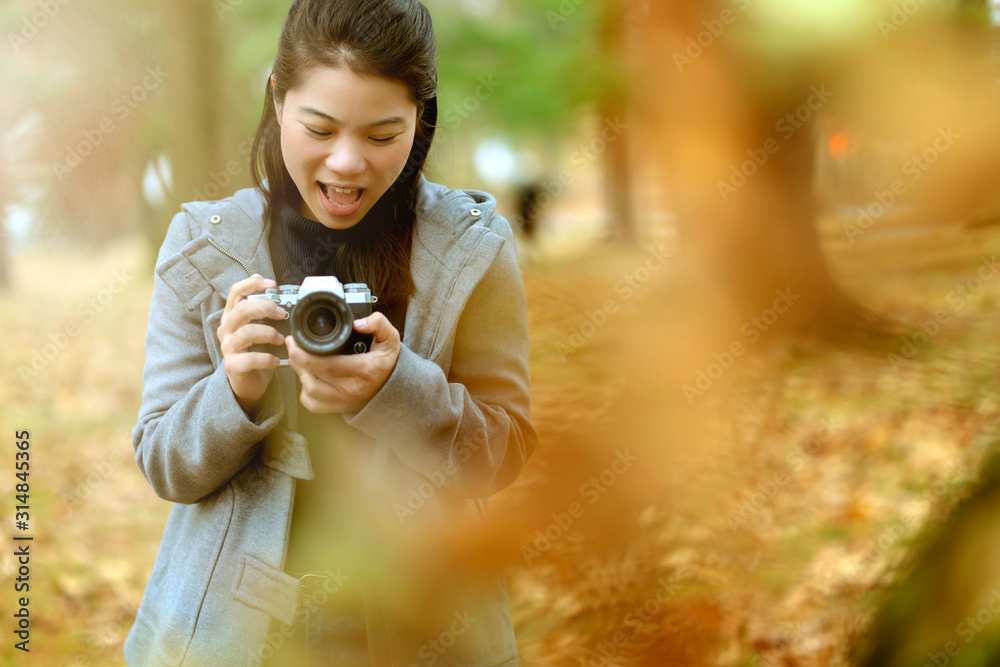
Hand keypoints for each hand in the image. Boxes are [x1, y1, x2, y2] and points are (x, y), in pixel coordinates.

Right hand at [217, 274, 287, 413]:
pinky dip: (267, 358)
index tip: (271, 284)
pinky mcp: (233, 365)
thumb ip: (266, 315)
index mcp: (232, 316)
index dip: (252, 284)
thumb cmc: (255, 352)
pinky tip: (276, 360)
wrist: (247, 382)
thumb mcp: (259, 329)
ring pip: (246, 333)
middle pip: (242, 309)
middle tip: (282, 314)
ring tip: (282, 339)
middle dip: (265, 308)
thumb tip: (285, 301)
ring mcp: (228, 347)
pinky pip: (250, 358)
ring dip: (268, 333)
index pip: (236, 292)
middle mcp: (226, 329)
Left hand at [286, 312, 400, 413]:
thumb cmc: (387, 364)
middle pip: (314, 378)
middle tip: (291, 345)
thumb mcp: (390, 340)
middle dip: (297, 360)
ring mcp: (343, 401)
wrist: (394, 388)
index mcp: (364, 370)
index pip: (329, 366)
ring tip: (296, 358)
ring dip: (299, 373)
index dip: (306, 356)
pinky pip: (313, 404)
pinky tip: (306, 377)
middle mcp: (352, 388)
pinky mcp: (338, 408)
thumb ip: (378, 324)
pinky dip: (304, 391)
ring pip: (310, 390)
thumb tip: (358, 323)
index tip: (295, 344)